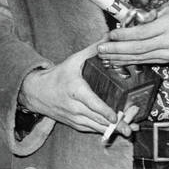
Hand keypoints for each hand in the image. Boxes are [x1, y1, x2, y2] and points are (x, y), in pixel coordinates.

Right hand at [19, 44, 136, 135]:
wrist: (36, 93)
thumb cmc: (57, 76)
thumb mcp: (73, 60)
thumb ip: (93, 50)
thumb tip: (110, 37)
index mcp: (75, 90)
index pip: (91, 103)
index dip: (104, 111)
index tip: (114, 117)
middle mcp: (74, 107)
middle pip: (97, 118)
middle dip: (116, 123)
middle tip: (132, 126)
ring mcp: (74, 118)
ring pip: (96, 127)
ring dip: (113, 130)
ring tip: (130, 129)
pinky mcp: (76, 124)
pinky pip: (93, 130)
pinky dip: (106, 131)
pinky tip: (119, 129)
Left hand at [92, 5, 168, 65]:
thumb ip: (149, 17)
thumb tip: (130, 22)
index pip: (142, 33)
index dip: (125, 35)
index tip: (110, 35)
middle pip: (138, 48)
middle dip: (117, 49)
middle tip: (101, 49)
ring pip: (140, 58)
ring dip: (120, 58)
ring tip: (105, 56)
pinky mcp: (168, 60)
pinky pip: (146, 62)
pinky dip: (130, 61)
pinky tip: (118, 61)